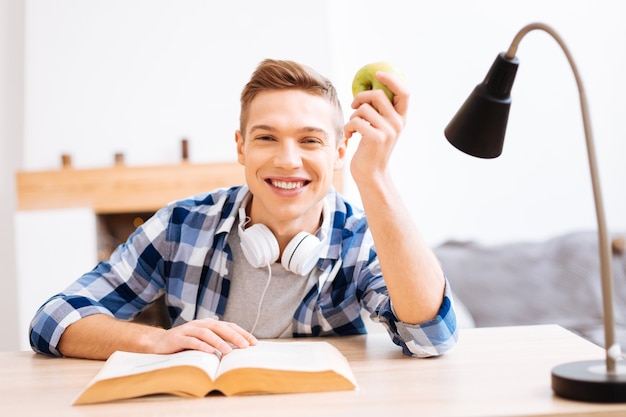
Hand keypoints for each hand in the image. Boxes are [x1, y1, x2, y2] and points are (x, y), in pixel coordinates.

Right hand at [151, 318, 257, 354]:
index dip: (242, 333)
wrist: (158, 343)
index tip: (254, 343)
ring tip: (229, 351)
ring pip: (206, 333)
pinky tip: (210, 352)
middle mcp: (200, 324)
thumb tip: (237, 352)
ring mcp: (188, 330)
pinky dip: (201, 346)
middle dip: (234, 336)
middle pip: (220, 327)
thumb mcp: (203, 342)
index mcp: (208, 324)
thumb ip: (217, 343)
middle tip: (245, 346)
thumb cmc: (185, 344)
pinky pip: (191, 341)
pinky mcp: (178, 338)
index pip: (229, 326)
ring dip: (219, 342)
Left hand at [344, 70, 408, 185]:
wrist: (371, 174)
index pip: (404, 92)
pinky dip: (348, 127)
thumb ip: (381, 112)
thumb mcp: (381, 128)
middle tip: (354, 105)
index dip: (392, 79)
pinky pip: (355, 121)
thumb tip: (368, 90)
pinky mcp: (375, 138)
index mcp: (401, 119)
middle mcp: (397, 123)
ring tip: (352, 127)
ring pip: (363, 109)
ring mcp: (388, 131)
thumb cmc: (371, 149)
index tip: (378, 74)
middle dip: (361, 97)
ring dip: (352, 116)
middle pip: (378, 95)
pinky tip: (349, 136)